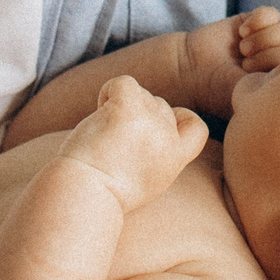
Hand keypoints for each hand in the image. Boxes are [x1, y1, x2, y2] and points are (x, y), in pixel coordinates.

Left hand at [59, 77, 208, 210]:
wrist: (83, 197)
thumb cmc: (103, 193)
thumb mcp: (147, 182)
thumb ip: (159, 156)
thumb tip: (152, 130)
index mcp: (174, 160)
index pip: (196, 127)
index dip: (178, 120)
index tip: (154, 129)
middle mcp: (168, 139)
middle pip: (159, 106)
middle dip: (137, 117)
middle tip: (111, 142)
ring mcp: (151, 123)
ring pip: (140, 94)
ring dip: (119, 106)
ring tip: (102, 134)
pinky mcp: (129, 110)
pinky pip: (124, 83)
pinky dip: (109, 92)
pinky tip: (99, 110)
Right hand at [179, 8, 279, 118]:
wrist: (190, 71)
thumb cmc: (218, 91)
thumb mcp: (250, 96)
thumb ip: (278, 89)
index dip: (277, 69)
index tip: (252, 77)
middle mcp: (278, 63)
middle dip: (267, 56)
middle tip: (244, 64)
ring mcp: (269, 42)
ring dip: (263, 38)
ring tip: (243, 48)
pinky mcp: (255, 23)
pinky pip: (274, 13)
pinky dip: (259, 19)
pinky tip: (242, 31)